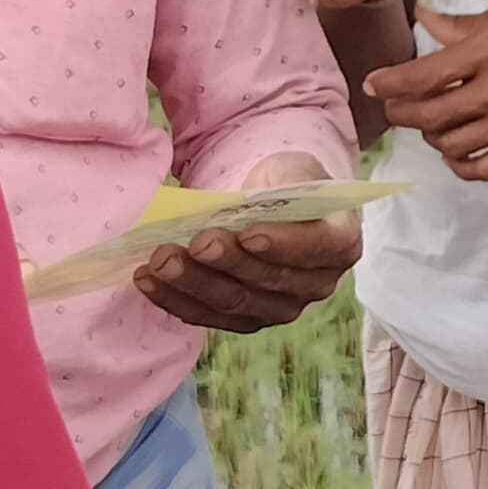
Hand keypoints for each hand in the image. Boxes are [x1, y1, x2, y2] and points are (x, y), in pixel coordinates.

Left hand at [133, 153, 362, 333]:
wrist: (278, 205)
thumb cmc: (288, 182)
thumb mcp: (290, 169)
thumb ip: (277, 186)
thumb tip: (235, 211)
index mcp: (340, 240)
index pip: (318, 247)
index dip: (283, 244)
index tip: (248, 233)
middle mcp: (318, 283)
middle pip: (269, 280)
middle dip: (227, 262)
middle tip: (194, 242)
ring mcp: (282, 307)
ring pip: (236, 303)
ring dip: (193, 283)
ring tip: (160, 260)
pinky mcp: (247, 319)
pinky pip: (210, 316)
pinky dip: (176, 299)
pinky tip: (147, 279)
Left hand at [363, 0, 487, 181]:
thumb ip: (466, 24)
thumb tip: (427, 20)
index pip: (421, 76)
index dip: (388, 83)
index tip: (373, 83)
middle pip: (428, 115)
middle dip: (401, 112)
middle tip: (394, 104)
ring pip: (452, 145)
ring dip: (431, 136)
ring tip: (431, 122)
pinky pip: (486, 169)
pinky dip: (462, 166)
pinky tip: (458, 153)